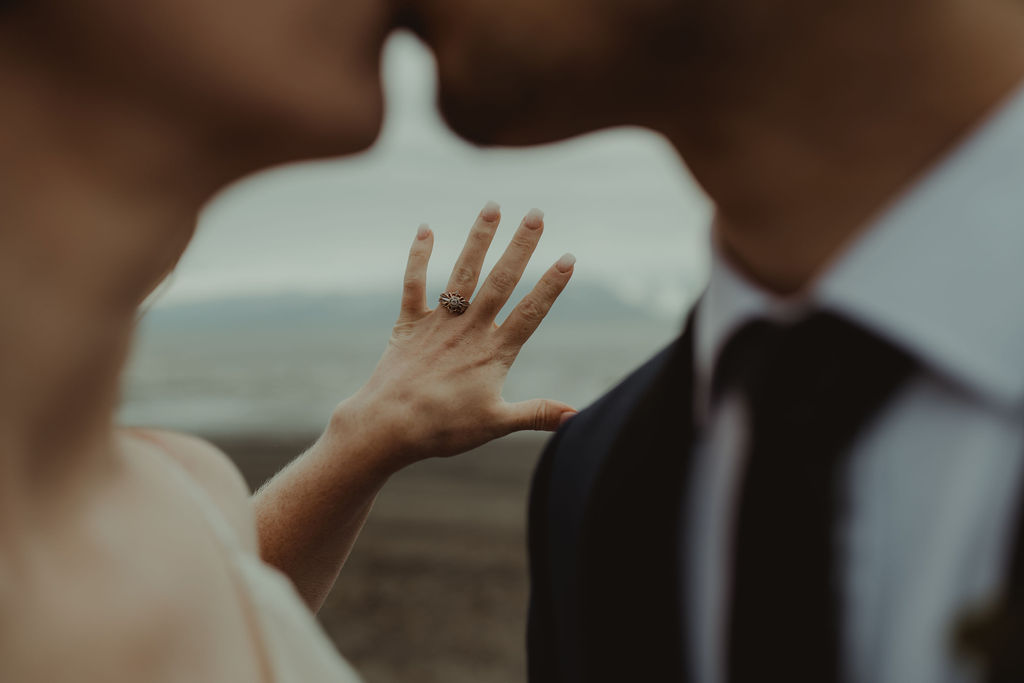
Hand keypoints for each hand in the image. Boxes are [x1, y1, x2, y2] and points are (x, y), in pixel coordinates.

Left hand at [333, 202, 576, 473]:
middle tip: (536, 214)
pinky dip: (418, 256)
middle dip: (520, 246)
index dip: (551, 285)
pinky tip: (426, 229)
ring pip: (463, 273)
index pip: (530, 312)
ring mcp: (438, 323)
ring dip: (478, 239)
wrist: (387, 427)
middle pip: (501, 281)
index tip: (568, 258)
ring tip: (492, 207)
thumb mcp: (496, 424)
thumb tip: (579, 418)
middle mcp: (469, 330)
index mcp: (494, 352)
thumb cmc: (443, 429)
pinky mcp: (409, 323)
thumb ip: (538, 414)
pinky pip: (414, 283)